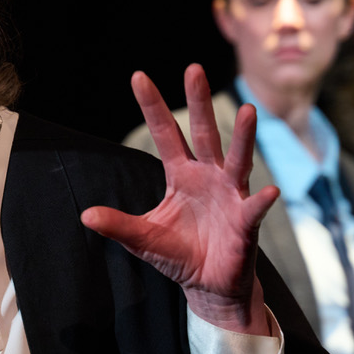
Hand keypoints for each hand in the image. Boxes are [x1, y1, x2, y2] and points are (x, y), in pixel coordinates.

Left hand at [82, 65, 278, 333]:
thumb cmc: (180, 255)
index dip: (153, 106)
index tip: (138, 76)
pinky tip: (267, 192)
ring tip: (247, 111)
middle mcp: (208, 176)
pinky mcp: (246, 223)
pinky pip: (254, 209)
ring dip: (243, 137)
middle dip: (199, 102)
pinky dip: (260, 202)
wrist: (209, 286)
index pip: (165, 133)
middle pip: (204, 133)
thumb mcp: (143, 238)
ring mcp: (231, 195)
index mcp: (181, 174)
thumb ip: (118, 225)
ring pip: (236, 160)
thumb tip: (85, 215)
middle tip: (193, 68)